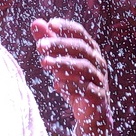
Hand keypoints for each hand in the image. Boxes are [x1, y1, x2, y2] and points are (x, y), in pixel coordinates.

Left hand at [33, 18, 110, 135]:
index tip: (50, 24)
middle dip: (60, 45)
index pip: (80, 33)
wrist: (90, 112)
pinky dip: (71, 86)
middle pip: (81, 48)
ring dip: (63, 63)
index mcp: (91, 50)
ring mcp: (100, 79)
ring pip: (84, 67)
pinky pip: (87, 89)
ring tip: (44, 63)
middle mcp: (98, 62)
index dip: (67, 27)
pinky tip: (56, 85)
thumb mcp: (60, 62)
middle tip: (39, 46)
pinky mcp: (99, 97)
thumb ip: (50, 42)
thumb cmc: (74, 81)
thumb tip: (36, 23)